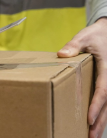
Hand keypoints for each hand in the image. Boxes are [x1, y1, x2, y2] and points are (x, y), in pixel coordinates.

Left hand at [57, 17, 106, 137]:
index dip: (96, 105)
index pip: (103, 90)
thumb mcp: (84, 37)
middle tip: (90, 136)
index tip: (89, 119)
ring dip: (101, 121)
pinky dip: (102, 113)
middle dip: (99, 121)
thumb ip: (74, 45)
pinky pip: (106, 100)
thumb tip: (62, 54)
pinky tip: (95, 124)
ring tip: (92, 136)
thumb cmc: (95, 35)